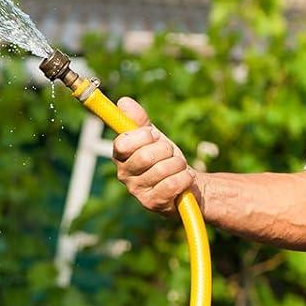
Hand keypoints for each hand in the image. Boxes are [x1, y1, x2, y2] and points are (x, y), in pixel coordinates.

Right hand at [109, 97, 195, 214]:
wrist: (185, 182)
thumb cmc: (165, 157)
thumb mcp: (153, 137)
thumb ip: (138, 120)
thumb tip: (123, 102)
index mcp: (120, 156)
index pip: (122, 144)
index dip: (142, 136)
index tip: (154, 135)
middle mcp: (124, 175)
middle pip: (145, 156)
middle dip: (166, 150)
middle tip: (170, 153)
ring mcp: (137, 191)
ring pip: (162, 169)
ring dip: (178, 164)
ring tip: (178, 166)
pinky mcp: (153, 204)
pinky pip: (172, 185)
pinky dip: (184, 177)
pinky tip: (184, 178)